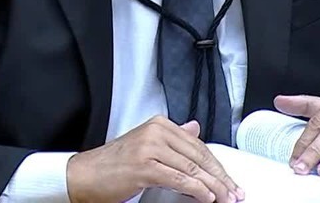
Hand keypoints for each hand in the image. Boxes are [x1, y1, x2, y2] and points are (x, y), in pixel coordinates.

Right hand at [66, 117, 243, 202]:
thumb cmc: (113, 165)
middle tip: (234, 192)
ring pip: (192, 169)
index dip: (217, 165)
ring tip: (224, 199)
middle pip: (199, 156)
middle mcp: (156, 132)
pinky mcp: (145, 166)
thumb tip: (194, 128)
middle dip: (220, 178)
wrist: (85, 175)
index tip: (230, 181)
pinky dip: (197, 190)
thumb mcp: (146, 145)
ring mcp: (150, 147)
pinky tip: (207, 197)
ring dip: (213, 187)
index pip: (198, 145)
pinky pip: (179, 179)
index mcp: (159, 124)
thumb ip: (172, 138)